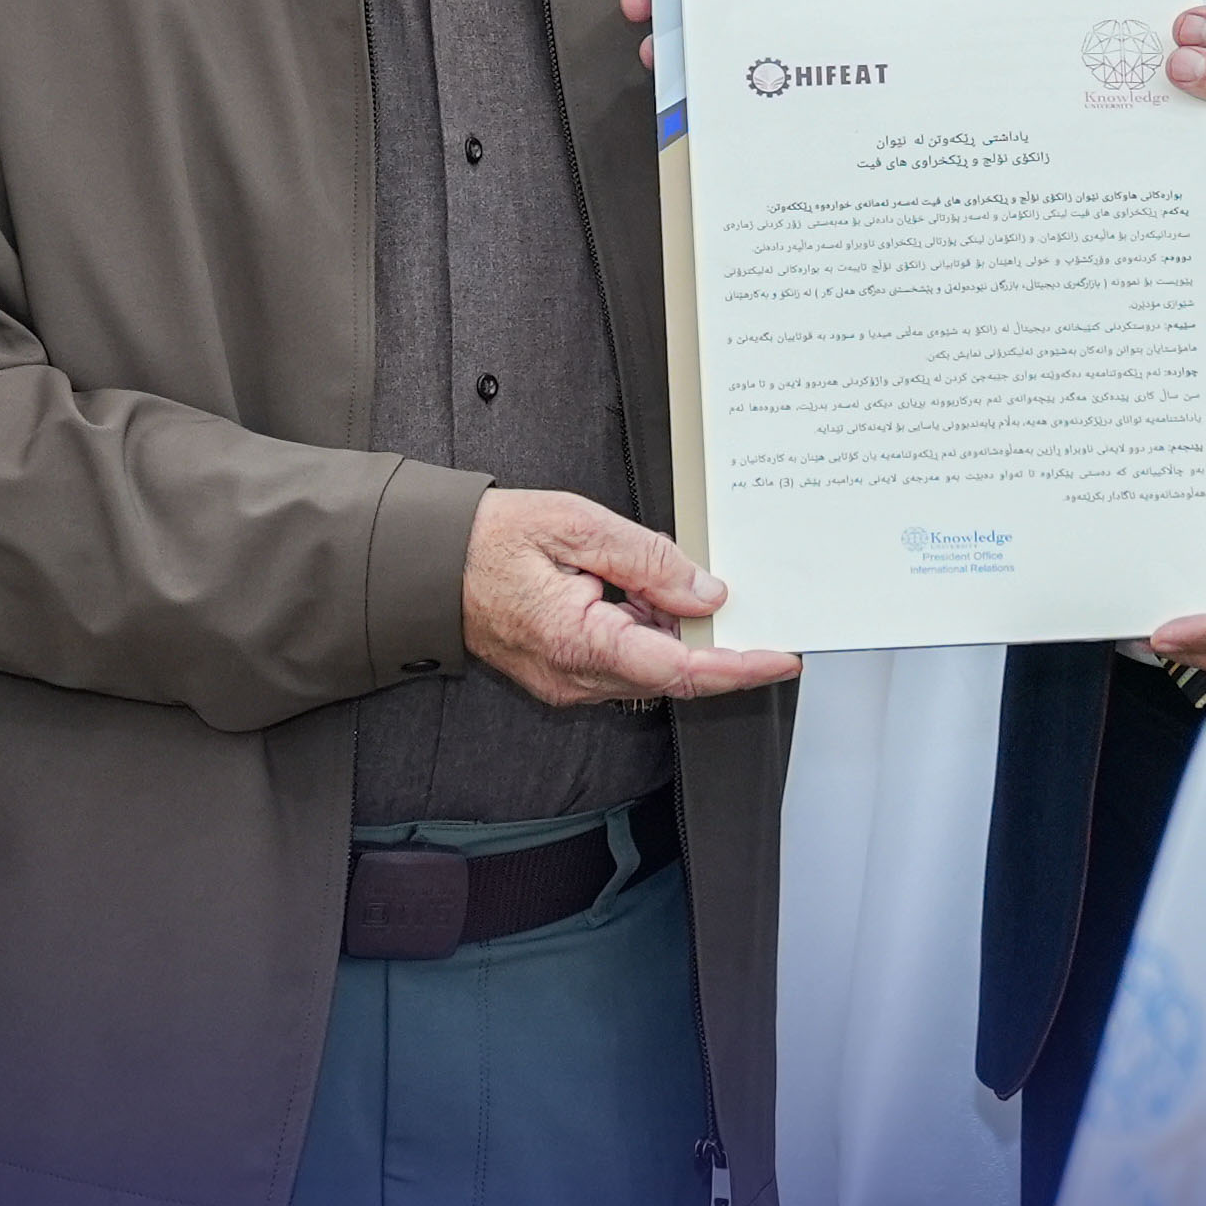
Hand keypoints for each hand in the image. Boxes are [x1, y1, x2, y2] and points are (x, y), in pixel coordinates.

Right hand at [465, 485, 796, 706]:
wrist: (424, 565)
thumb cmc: (487, 539)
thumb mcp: (576, 524)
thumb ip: (647, 559)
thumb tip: (705, 592)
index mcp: (580, 642)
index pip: (681, 669)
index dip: (739, 666)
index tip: (781, 657)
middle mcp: (575, 677)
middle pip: (672, 672)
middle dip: (708, 637)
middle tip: (730, 592)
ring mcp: (568, 682)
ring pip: (649, 667)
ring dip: (671, 630)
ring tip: (661, 577)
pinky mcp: (564, 675)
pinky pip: (623, 661)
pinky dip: (644, 631)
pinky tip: (638, 592)